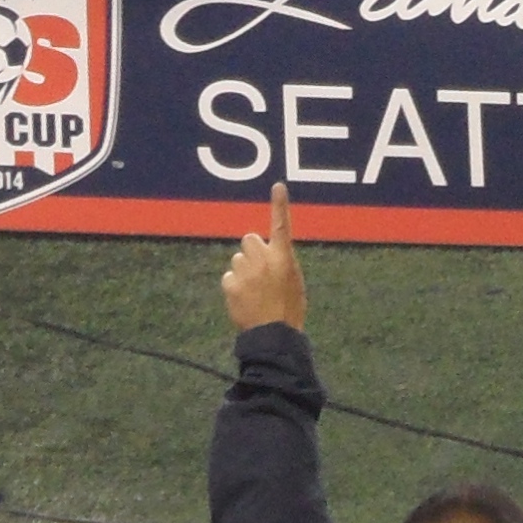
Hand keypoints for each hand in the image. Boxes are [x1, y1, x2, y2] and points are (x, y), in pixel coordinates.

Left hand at [222, 183, 306, 331]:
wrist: (273, 335)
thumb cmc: (289, 309)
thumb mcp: (294, 281)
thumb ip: (280, 262)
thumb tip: (268, 254)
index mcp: (284, 258)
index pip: (281, 225)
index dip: (280, 205)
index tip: (278, 186)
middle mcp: (264, 260)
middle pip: (249, 240)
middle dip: (252, 251)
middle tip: (260, 269)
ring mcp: (245, 272)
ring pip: (237, 260)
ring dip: (243, 270)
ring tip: (254, 290)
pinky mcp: (230, 285)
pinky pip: (228, 277)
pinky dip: (234, 286)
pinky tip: (244, 299)